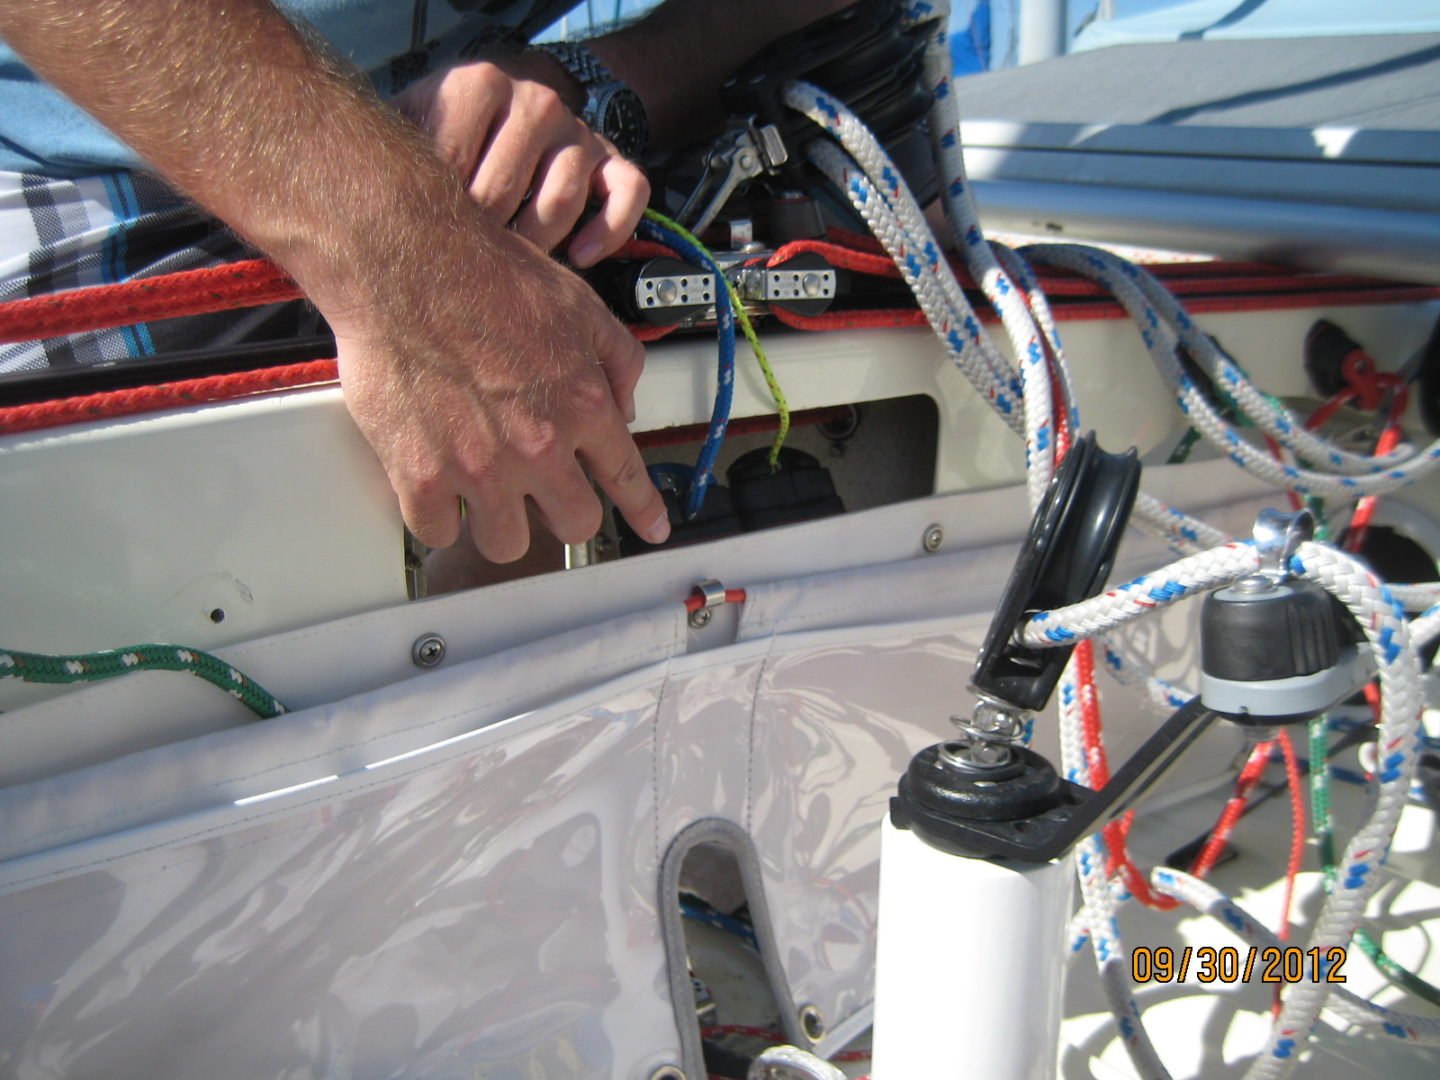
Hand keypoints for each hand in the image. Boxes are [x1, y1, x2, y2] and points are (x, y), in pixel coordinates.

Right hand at [327, 201, 669, 561]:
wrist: (406, 263)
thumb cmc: (483, 275)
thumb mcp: (579, 305)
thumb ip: (617, 358)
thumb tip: (625, 404)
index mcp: (583, 406)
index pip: (627, 478)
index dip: (643, 510)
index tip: (650, 528)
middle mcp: (537, 446)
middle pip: (574, 525)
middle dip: (564, 512)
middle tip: (545, 493)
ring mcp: (479, 468)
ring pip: (506, 543)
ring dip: (500, 522)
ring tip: (487, 492)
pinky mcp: (420, 475)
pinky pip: (437, 531)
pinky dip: (438, 516)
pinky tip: (439, 490)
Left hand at [396, 52, 648, 267]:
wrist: (500, 112)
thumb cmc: (447, 140)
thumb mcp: (415, 135)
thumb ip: (402, 161)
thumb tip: (380, 214)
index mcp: (479, 84)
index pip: (456, 161)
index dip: (437, 212)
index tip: (425, 236)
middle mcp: (535, 100)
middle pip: (508, 189)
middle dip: (484, 236)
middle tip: (466, 258)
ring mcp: (577, 130)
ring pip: (564, 198)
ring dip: (537, 243)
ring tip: (514, 263)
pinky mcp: (611, 159)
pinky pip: (627, 193)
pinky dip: (607, 231)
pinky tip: (579, 257)